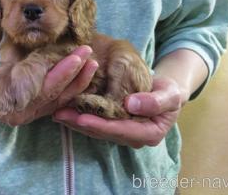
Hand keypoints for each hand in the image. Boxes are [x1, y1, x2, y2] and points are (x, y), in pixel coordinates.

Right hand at [0, 46, 98, 126]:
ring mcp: (36, 110)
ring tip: (92, 60)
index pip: (43, 92)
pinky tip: (83, 68)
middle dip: (75, 73)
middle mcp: (29, 114)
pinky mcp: (40, 102)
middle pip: (58, 94)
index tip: (76, 59)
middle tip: (88, 53)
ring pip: (63, 96)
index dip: (61, 75)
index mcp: (14, 111)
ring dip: (79, 79)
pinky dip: (73, 81)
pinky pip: (61, 94)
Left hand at [52, 75, 185, 147]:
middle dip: (81, 124)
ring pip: (96, 129)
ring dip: (75, 122)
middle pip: (103, 132)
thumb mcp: (169, 94)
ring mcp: (122, 133)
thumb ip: (154, 101)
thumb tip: (132, 105)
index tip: (82, 118)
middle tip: (60, 114)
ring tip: (57, 112)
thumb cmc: (169, 91)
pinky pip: (95, 122)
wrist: (166, 91)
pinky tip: (65, 109)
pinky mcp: (114, 126)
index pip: (120, 130)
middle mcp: (133, 138)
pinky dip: (79, 116)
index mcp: (149, 134)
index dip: (100, 125)